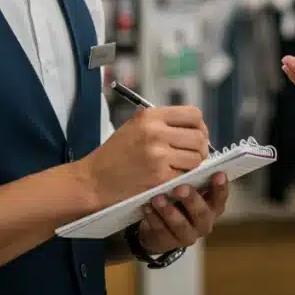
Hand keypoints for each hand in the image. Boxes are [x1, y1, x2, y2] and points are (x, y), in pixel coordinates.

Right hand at [76, 106, 209, 209]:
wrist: (94, 180)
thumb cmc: (115, 154)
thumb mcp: (134, 126)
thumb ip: (162, 121)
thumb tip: (193, 125)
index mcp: (150, 116)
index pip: (194, 114)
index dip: (199, 126)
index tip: (195, 134)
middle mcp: (156, 132)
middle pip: (199, 136)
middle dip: (201, 147)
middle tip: (193, 154)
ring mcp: (158, 155)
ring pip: (197, 157)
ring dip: (193, 164)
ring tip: (181, 166)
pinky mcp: (160, 177)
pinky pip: (186, 174)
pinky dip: (183, 177)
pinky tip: (172, 177)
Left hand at [137, 172, 229, 253]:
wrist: (161, 231)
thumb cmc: (179, 202)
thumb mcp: (189, 193)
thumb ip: (192, 183)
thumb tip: (189, 165)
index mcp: (213, 208)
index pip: (221, 198)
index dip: (221, 187)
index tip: (218, 174)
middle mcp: (204, 223)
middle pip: (201, 213)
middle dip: (191, 200)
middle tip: (180, 188)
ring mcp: (188, 236)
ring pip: (180, 225)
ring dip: (169, 211)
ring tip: (158, 198)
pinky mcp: (169, 243)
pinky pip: (161, 230)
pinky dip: (154, 218)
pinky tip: (147, 208)